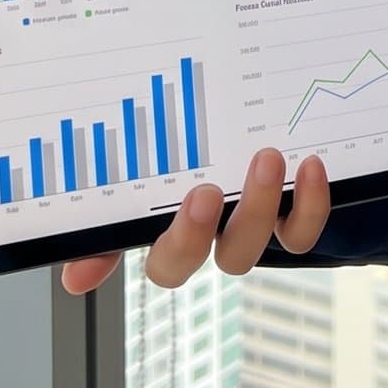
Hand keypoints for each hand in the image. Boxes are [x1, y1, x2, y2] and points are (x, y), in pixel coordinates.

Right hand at [59, 146, 332, 293]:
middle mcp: (200, 230)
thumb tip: (77, 250)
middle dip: (188, 236)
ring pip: (242, 249)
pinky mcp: (293, 218)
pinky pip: (299, 233)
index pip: (108, 240)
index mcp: (160, 212)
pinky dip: (310, 206)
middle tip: (202, 193)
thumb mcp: (163, 133)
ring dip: (256, 209)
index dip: (100, 264)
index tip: (79, 274)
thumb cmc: (210, 126)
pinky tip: (310, 167)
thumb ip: (118, 169)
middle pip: (180, 261)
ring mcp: (245, 228)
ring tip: (268, 159)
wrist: (280, 113)